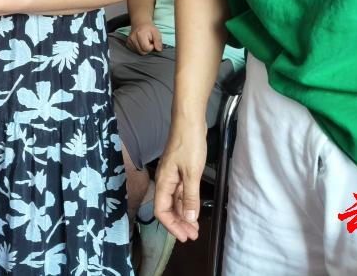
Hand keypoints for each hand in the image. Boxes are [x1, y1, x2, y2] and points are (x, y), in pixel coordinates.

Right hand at [126, 22, 163, 54]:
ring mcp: (129, 41)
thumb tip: (159, 50)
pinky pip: (135, 51)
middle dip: (147, 49)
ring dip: (143, 49)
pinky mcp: (128, 43)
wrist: (140, 22)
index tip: (152, 42)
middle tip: (149, 42)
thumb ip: (158, 41)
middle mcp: (133, 38)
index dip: (151, 47)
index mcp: (140, 34)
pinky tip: (140, 43)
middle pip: (142, 52)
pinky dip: (139, 49)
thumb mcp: (156, 32)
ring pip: (138, 52)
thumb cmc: (149, 28)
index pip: (146, 48)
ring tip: (145, 42)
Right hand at [152, 118, 207, 242]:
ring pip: (174, 200)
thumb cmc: (189, 144)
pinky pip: (180, 191)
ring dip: (184, 214)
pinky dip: (186, 202)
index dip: (172, 226)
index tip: (184, 237)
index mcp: (163, 181)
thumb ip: (190, 196)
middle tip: (193, 235)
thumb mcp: (192, 173)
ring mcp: (172, 175)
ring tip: (195, 227)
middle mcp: (165, 180)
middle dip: (179, 223)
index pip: (161, 211)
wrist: (189, 120)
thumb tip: (189, 219)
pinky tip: (194, 208)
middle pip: (167, 207)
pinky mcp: (179, 170)